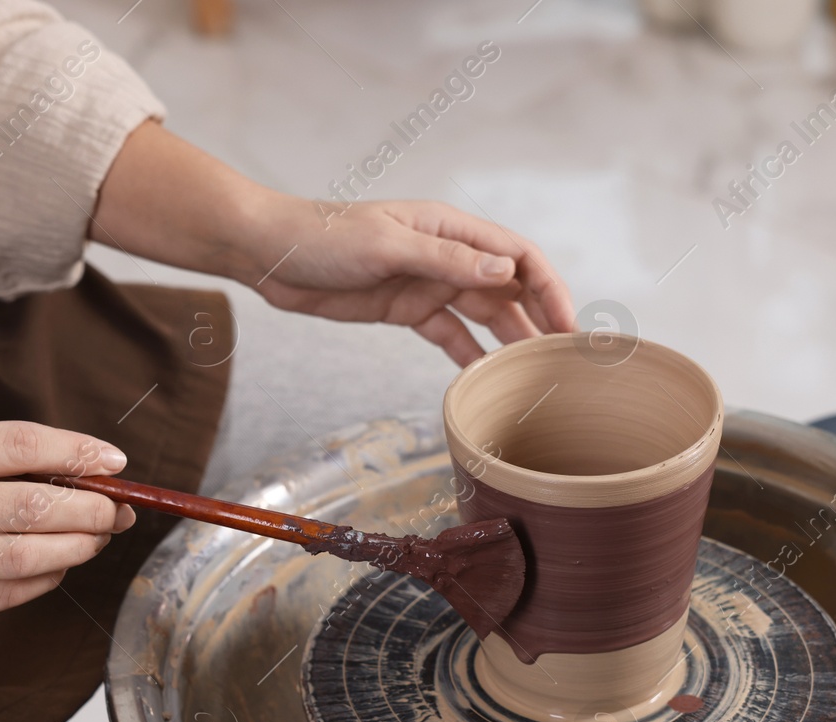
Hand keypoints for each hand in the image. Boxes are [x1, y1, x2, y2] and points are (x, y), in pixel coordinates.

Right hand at [0, 421, 135, 631]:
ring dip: (76, 548)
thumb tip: (80, 470)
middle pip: (34, 506)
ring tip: (95, 538)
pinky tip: (56, 567)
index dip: (77, 452)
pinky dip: (44, 580)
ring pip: (26, 556)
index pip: (19, 445)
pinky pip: (6, 594)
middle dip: (91, 510)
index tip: (114, 462)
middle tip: (115, 511)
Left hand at [91, 122, 574, 364]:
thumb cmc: (325, 236)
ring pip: (483, 315)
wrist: (270, 254)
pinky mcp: (406, 309)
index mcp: (450, 228)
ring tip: (533, 377)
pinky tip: (486, 379)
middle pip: (509, 288)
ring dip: (509, 341)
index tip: (565, 326)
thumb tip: (506, 269)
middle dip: (538, 321)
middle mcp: (447, 255)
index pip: (518, 255)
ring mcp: (428, 283)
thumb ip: (448, 259)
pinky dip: (469, 355)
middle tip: (561, 362)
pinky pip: (449, 335)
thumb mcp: (388, 245)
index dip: (548, 287)